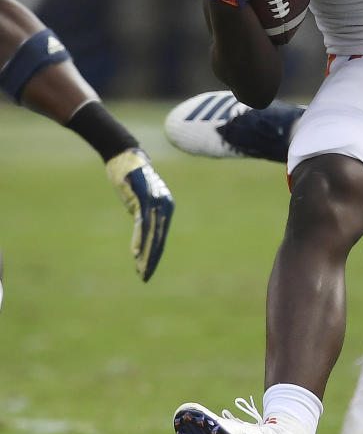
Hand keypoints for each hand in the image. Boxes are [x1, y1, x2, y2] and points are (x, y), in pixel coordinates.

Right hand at [105, 149, 174, 281]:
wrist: (124, 156)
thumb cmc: (133, 179)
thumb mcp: (140, 200)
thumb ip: (143, 215)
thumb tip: (143, 232)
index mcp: (166, 207)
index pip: (161, 237)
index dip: (154, 255)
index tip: (147, 271)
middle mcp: (165, 205)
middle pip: (159, 238)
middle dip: (151, 259)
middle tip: (145, 277)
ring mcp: (155, 201)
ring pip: (152, 233)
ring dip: (146, 253)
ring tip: (141, 270)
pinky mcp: (143, 196)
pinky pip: (142, 222)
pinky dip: (139, 238)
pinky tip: (136, 252)